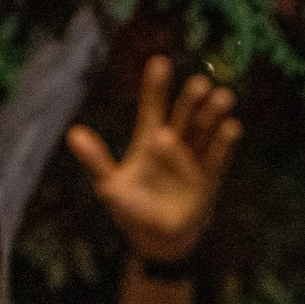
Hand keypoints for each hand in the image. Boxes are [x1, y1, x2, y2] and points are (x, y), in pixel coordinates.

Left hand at [66, 55, 241, 263]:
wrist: (158, 240)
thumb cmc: (131, 210)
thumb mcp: (110, 185)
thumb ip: (96, 160)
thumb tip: (73, 134)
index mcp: (149, 141)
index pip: (153, 108)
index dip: (156, 87)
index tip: (160, 63)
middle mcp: (174, 145)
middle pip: (183, 116)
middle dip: (191, 99)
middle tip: (199, 83)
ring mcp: (193, 160)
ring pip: (204, 131)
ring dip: (213, 114)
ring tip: (221, 97)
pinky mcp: (209, 179)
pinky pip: (217, 158)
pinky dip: (224, 143)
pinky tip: (231, 127)